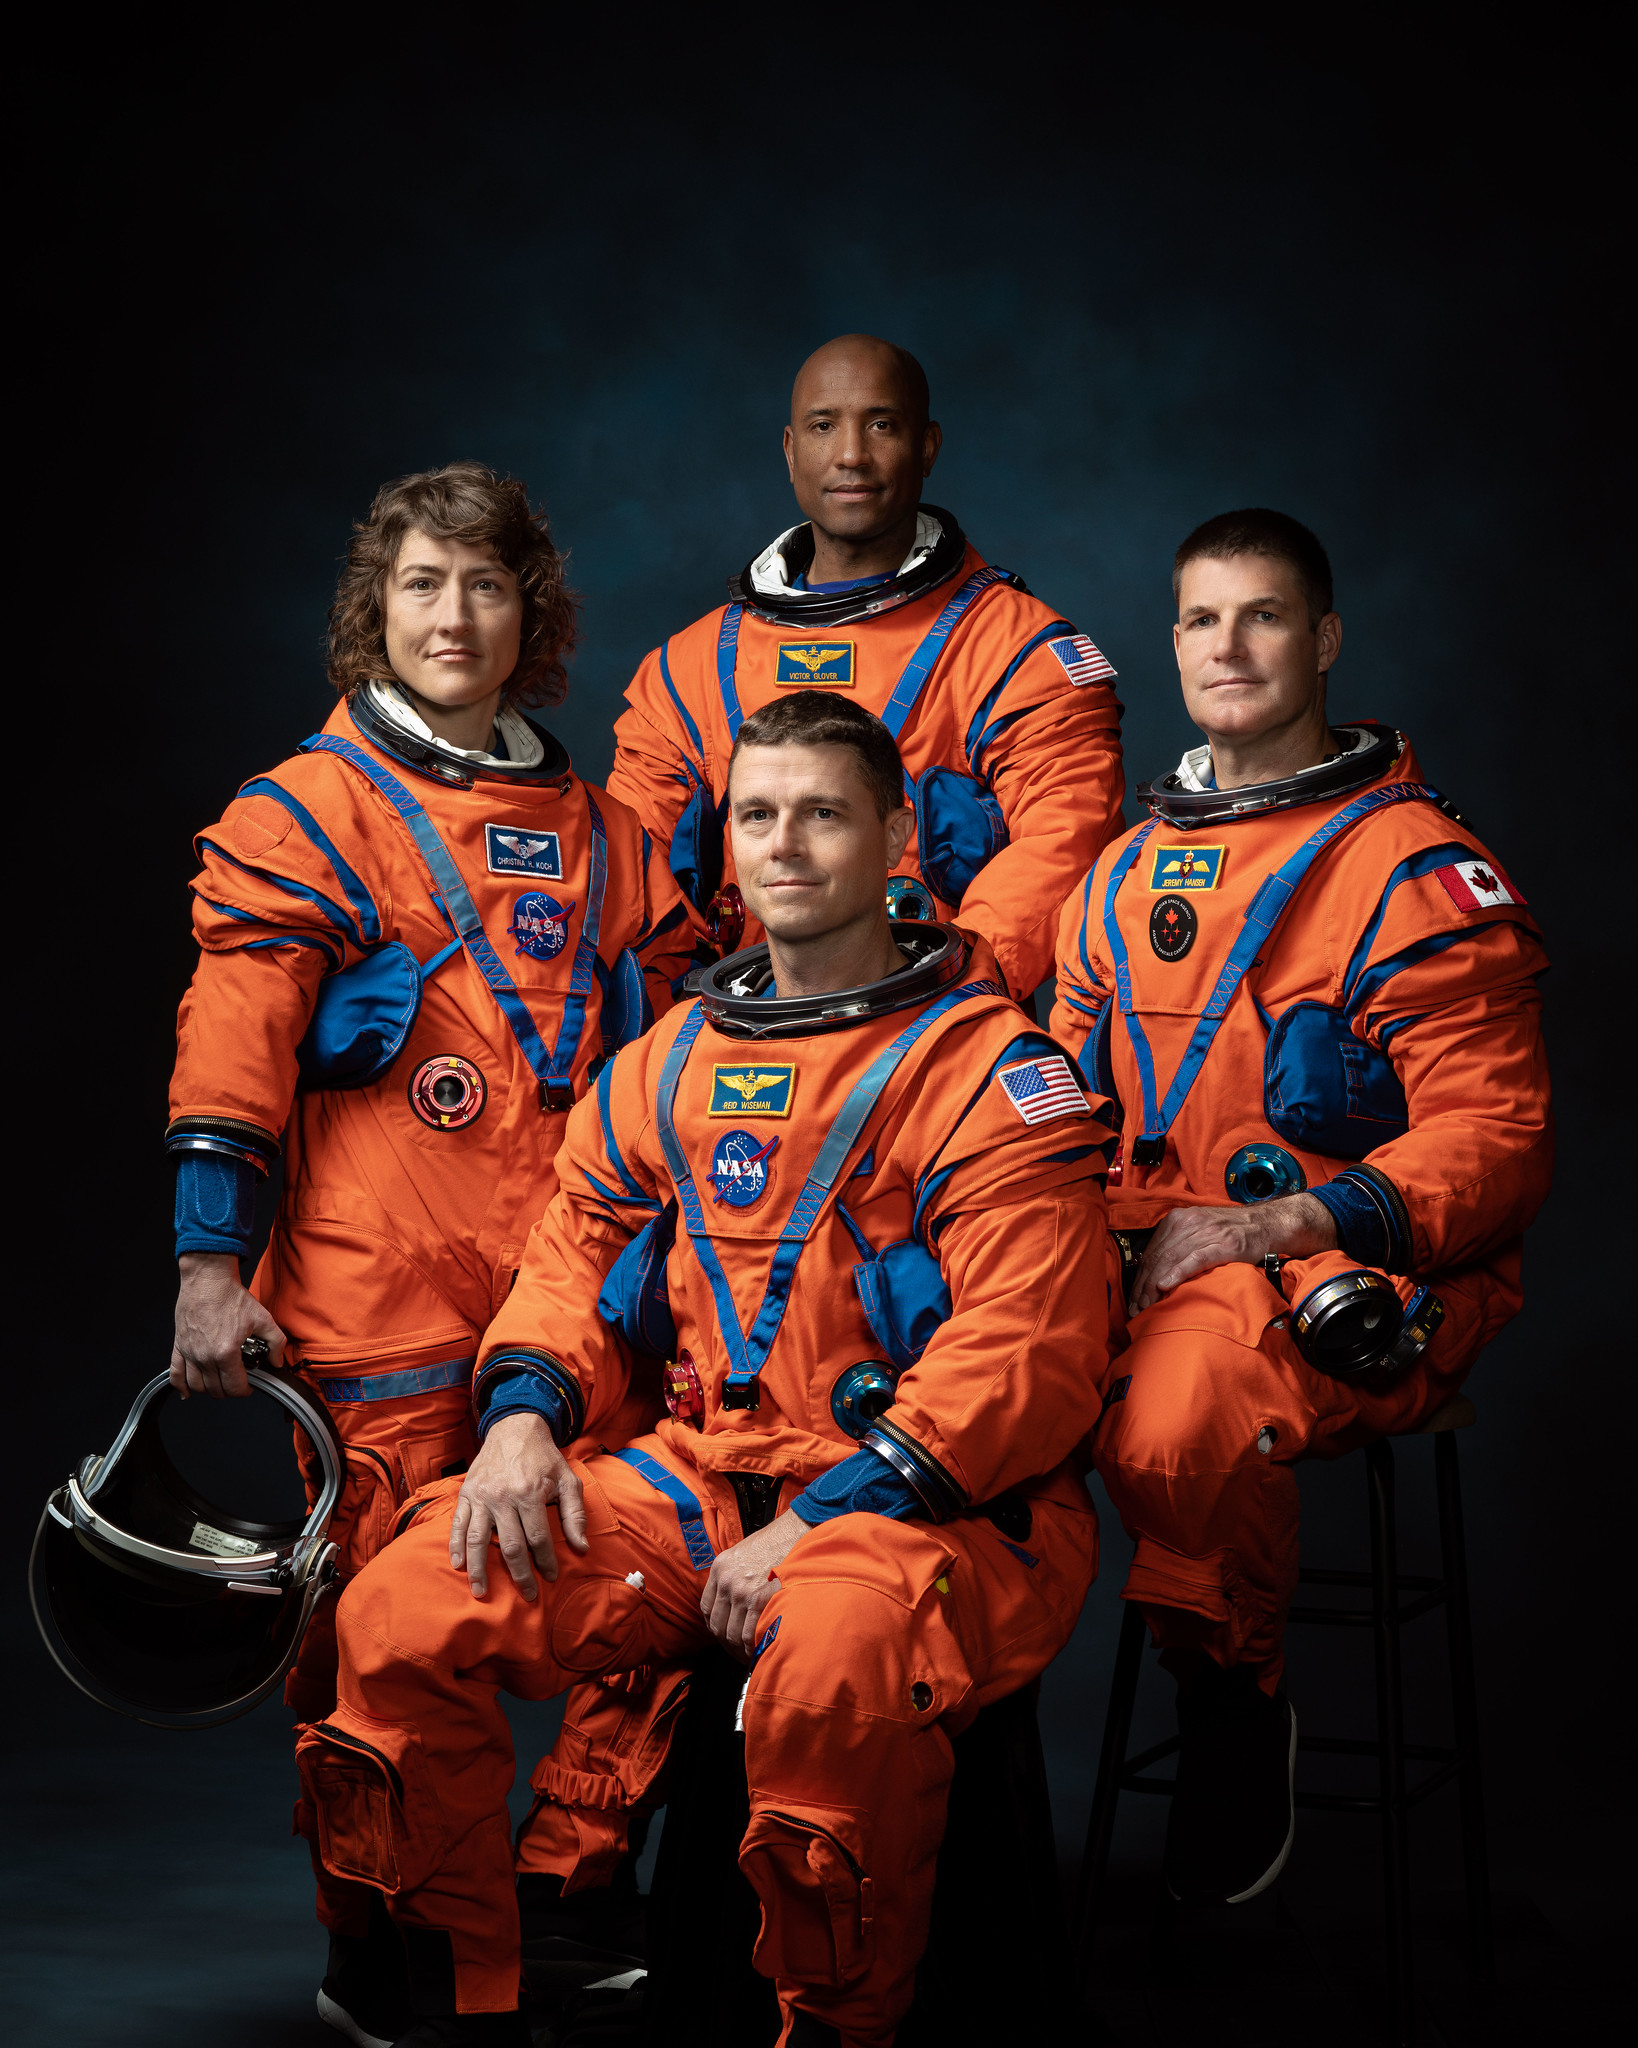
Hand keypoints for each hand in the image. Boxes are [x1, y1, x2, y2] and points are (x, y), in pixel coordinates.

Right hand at [170, 1253, 286, 1398]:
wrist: (208, 1280)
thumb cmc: (231, 1296)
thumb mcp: (263, 1318)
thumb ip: (276, 1342)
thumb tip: (277, 1361)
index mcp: (226, 1353)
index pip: (235, 1387)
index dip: (245, 1390)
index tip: (250, 1386)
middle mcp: (205, 1356)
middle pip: (216, 1390)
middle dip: (229, 1390)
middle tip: (237, 1381)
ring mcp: (190, 1353)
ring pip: (197, 1386)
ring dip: (209, 1389)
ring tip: (219, 1382)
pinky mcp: (179, 1346)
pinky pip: (175, 1374)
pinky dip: (180, 1386)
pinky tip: (187, 1392)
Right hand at [451, 1412, 587, 1599]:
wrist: (514, 1427)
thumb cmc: (544, 1457)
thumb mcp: (568, 1480)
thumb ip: (575, 1514)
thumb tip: (581, 1547)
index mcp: (529, 1493)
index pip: (538, 1538)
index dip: (545, 1561)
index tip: (550, 1577)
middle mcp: (503, 1497)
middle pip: (510, 1546)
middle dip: (519, 1574)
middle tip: (526, 1595)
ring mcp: (482, 1496)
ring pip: (478, 1540)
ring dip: (479, 1569)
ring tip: (481, 1592)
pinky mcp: (467, 1494)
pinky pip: (458, 1524)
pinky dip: (456, 1546)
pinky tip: (458, 1565)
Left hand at [701, 1508, 805, 1662]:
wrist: (797, 1532)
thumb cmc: (776, 1542)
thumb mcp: (743, 1555)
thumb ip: (733, 1577)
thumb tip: (733, 1604)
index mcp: (720, 1568)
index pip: (707, 1608)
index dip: (715, 1626)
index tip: (723, 1634)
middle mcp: (726, 1581)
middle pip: (717, 1625)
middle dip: (727, 1643)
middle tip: (738, 1651)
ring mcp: (741, 1591)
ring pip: (732, 1633)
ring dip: (740, 1649)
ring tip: (750, 1654)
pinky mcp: (759, 1599)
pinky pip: (749, 1634)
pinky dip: (753, 1647)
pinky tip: (760, 1649)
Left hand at [1128, 1194, 1337, 1313]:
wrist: (1266, 1224)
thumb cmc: (1231, 1232)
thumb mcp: (1198, 1231)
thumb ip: (1177, 1245)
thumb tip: (1153, 1272)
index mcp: (1178, 1219)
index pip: (1151, 1251)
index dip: (1139, 1277)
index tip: (1133, 1299)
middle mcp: (1188, 1223)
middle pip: (1157, 1257)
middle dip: (1143, 1286)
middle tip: (1136, 1308)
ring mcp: (1206, 1232)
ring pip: (1171, 1259)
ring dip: (1155, 1286)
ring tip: (1147, 1306)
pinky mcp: (1223, 1244)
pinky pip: (1195, 1258)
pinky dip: (1178, 1272)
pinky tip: (1166, 1285)